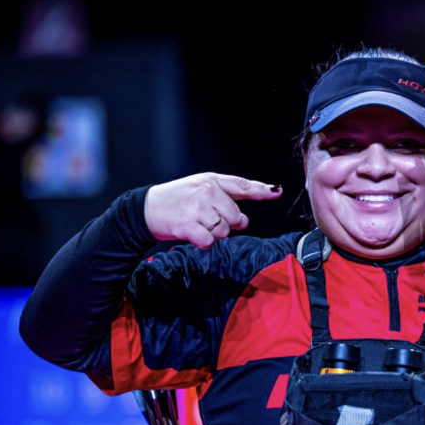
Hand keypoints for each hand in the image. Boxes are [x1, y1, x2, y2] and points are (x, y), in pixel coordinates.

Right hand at [144, 173, 281, 249]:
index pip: (242, 186)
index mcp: (212, 181)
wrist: (146, 208)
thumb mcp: (200, 188)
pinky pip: (210, 241)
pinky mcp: (188, 225)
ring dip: (214, 234)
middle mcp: (207, 192)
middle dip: (227, 224)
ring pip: (224, 231)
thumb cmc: (177, 199)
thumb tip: (245, 219)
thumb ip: (225, 198)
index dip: (261, 190)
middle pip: (236, 218)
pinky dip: (204, 242)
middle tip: (208, 219)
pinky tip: (193, 234)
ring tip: (198, 224)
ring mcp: (197, 208)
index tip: (277, 192)